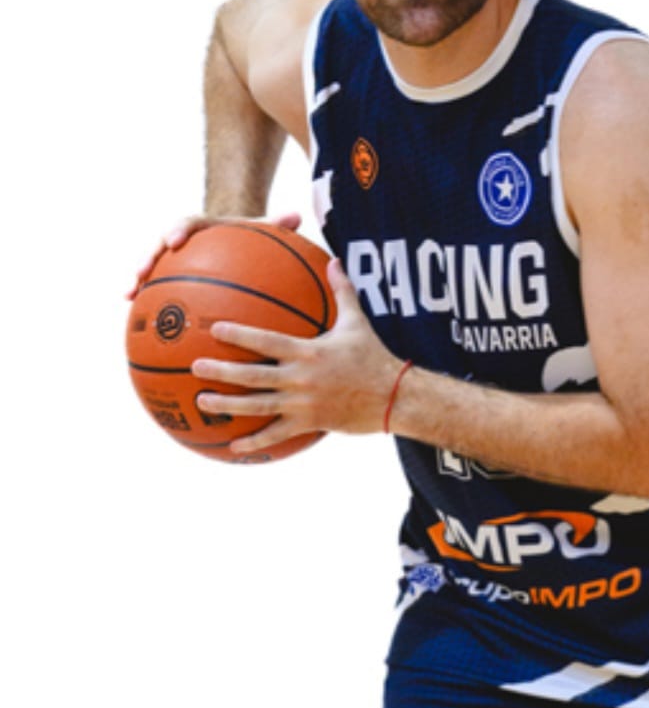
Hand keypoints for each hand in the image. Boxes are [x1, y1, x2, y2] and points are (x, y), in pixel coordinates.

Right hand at [126, 211, 302, 298]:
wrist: (234, 242)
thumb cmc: (251, 238)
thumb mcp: (263, 230)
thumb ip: (277, 224)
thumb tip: (297, 216)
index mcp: (205, 227)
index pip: (189, 223)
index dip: (179, 230)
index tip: (175, 241)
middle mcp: (185, 241)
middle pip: (161, 245)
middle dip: (149, 257)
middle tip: (142, 271)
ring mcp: (175, 258)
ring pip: (152, 266)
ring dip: (138, 279)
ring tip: (129, 295)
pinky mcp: (172, 276)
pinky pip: (157, 288)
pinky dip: (147, 301)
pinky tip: (140, 321)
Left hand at [191, 258, 406, 453]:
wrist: (393, 397)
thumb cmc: (374, 356)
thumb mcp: (358, 322)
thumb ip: (342, 291)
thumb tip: (334, 261)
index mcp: (308, 352)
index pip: (267, 341)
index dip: (240, 334)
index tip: (215, 328)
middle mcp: (301, 379)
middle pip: (253, 376)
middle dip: (221, 371)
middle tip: (195, 366)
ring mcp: (303, 404)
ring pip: (257, 406)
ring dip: (227, 405)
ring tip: (201, 402)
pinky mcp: (308, 423)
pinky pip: (276, 434)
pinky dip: (254, 441)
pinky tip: (232, 446)